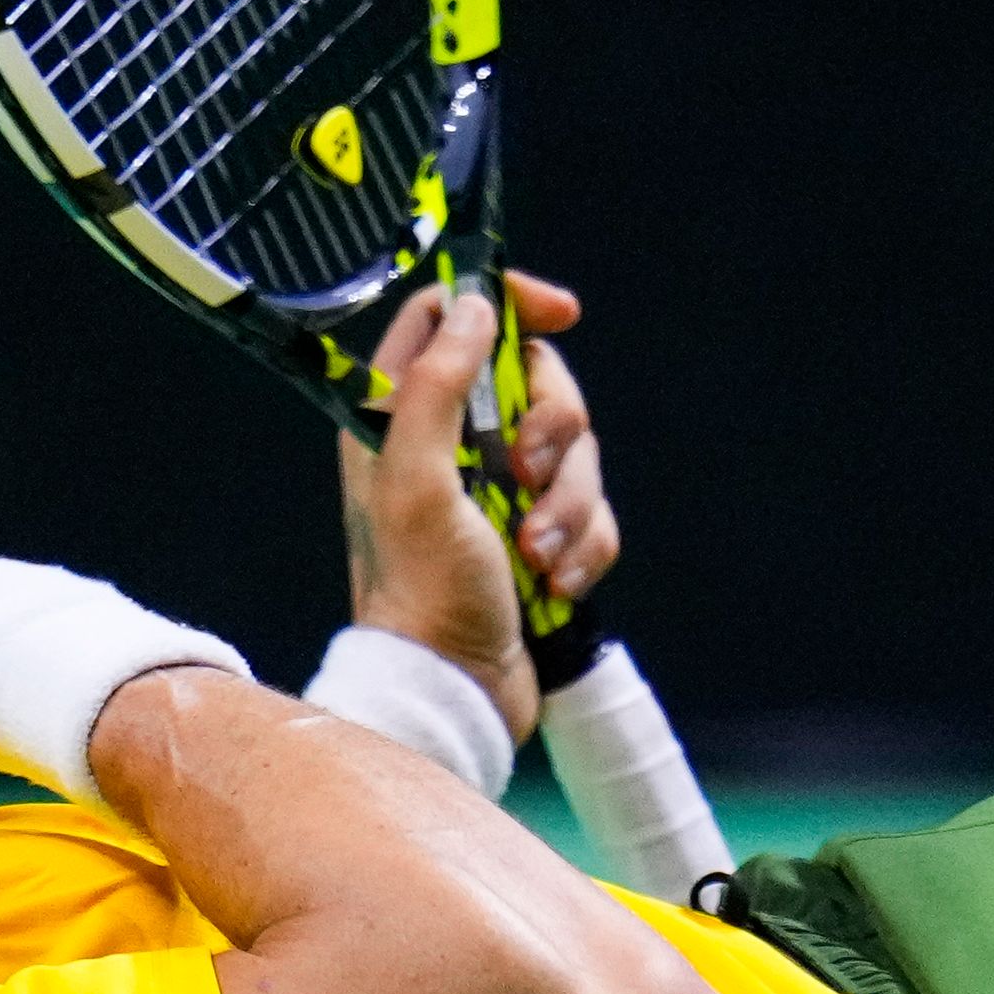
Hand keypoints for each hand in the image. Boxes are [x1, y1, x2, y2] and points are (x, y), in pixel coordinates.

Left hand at [334, 272, 613, 743]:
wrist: (456, 689)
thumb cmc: (421, 590)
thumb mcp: (414, 481)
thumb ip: (434, 387)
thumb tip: (473, 307)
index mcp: (400, 419)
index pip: (450, 319)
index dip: (506, 304)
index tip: (558, 314)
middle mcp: (450, 445)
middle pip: (533, 381)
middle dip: (553, 427)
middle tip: (530, 471)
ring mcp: (500, 491)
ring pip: (573, 450)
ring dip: (568, 504)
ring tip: (537, 553)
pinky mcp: (541, 535)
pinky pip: (593, 511)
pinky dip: (583, 545)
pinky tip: (553, 582)